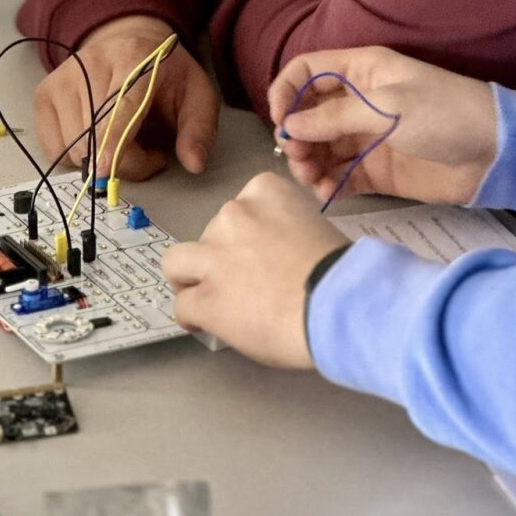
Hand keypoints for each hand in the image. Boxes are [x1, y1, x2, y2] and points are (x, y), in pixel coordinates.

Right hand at [34, 15, 219, 181]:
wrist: (128, 39)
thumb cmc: (164, 72)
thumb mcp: (197, 93)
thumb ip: (200, 129)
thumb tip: (194, 164)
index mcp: (135, 58)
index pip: (120, 106)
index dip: (113, 140)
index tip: (104, 170)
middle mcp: (92, 64)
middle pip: (97, 136)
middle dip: (127, 161)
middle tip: (150, 152)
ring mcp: (62, 78)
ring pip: (75, 147)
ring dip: (103, 161)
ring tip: (126, 140)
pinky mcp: (44, 94)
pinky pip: (55, 149)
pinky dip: (78, 156)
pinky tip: (97, 137)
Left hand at [163, 171, 346, 367]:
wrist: (335, 303)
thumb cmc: (338, 269)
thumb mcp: (314, 227)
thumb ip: (285, 230)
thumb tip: (276, 254)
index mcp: (265, 190)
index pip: (241, 206)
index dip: (246, 233)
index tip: (261, 253)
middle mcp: (234, 214)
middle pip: (211, 233)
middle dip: (222, 255)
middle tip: (245, 282)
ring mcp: (214, 256)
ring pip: (177, 263)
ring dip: (190, 278)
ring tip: (208, 298)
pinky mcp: (205, 298)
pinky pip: (182, 304)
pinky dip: (193, 315)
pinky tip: (207, 325)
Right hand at [268, 46, 497, 205]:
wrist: (494, 152)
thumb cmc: (444, 113)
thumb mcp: (388, 107)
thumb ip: (336, 116)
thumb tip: (289, 126)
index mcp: (362, 71)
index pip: (309, 71)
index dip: (286, 91)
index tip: (281, 123)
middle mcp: (359, 102)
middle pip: (309, 114)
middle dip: (297, 136)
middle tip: (299, 159)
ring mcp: (367, 137)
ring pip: (321, 148)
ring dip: (308, 163)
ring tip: (313, 179)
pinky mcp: (378, 170)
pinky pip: (341, 176)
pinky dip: (328, 185)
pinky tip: (328, 193)